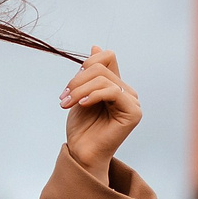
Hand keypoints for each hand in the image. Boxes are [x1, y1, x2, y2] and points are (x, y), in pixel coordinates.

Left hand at [61, 46, 140, 174]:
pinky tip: (82, 105)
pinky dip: (94, 95)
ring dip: (80, 90)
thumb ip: (90, 72)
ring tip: (67, 103)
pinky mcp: (133, 112)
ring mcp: (132, 101)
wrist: (82, 152)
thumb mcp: (80, 93)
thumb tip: (96, 45)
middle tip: (64, 97)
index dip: (88, 62)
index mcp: (115, 84)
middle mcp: (126, 91)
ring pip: (104, 79)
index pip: (107, 57)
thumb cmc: (81, 128)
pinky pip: (113, 92)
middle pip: (101, 68)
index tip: (71, 84)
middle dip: (77, 81)